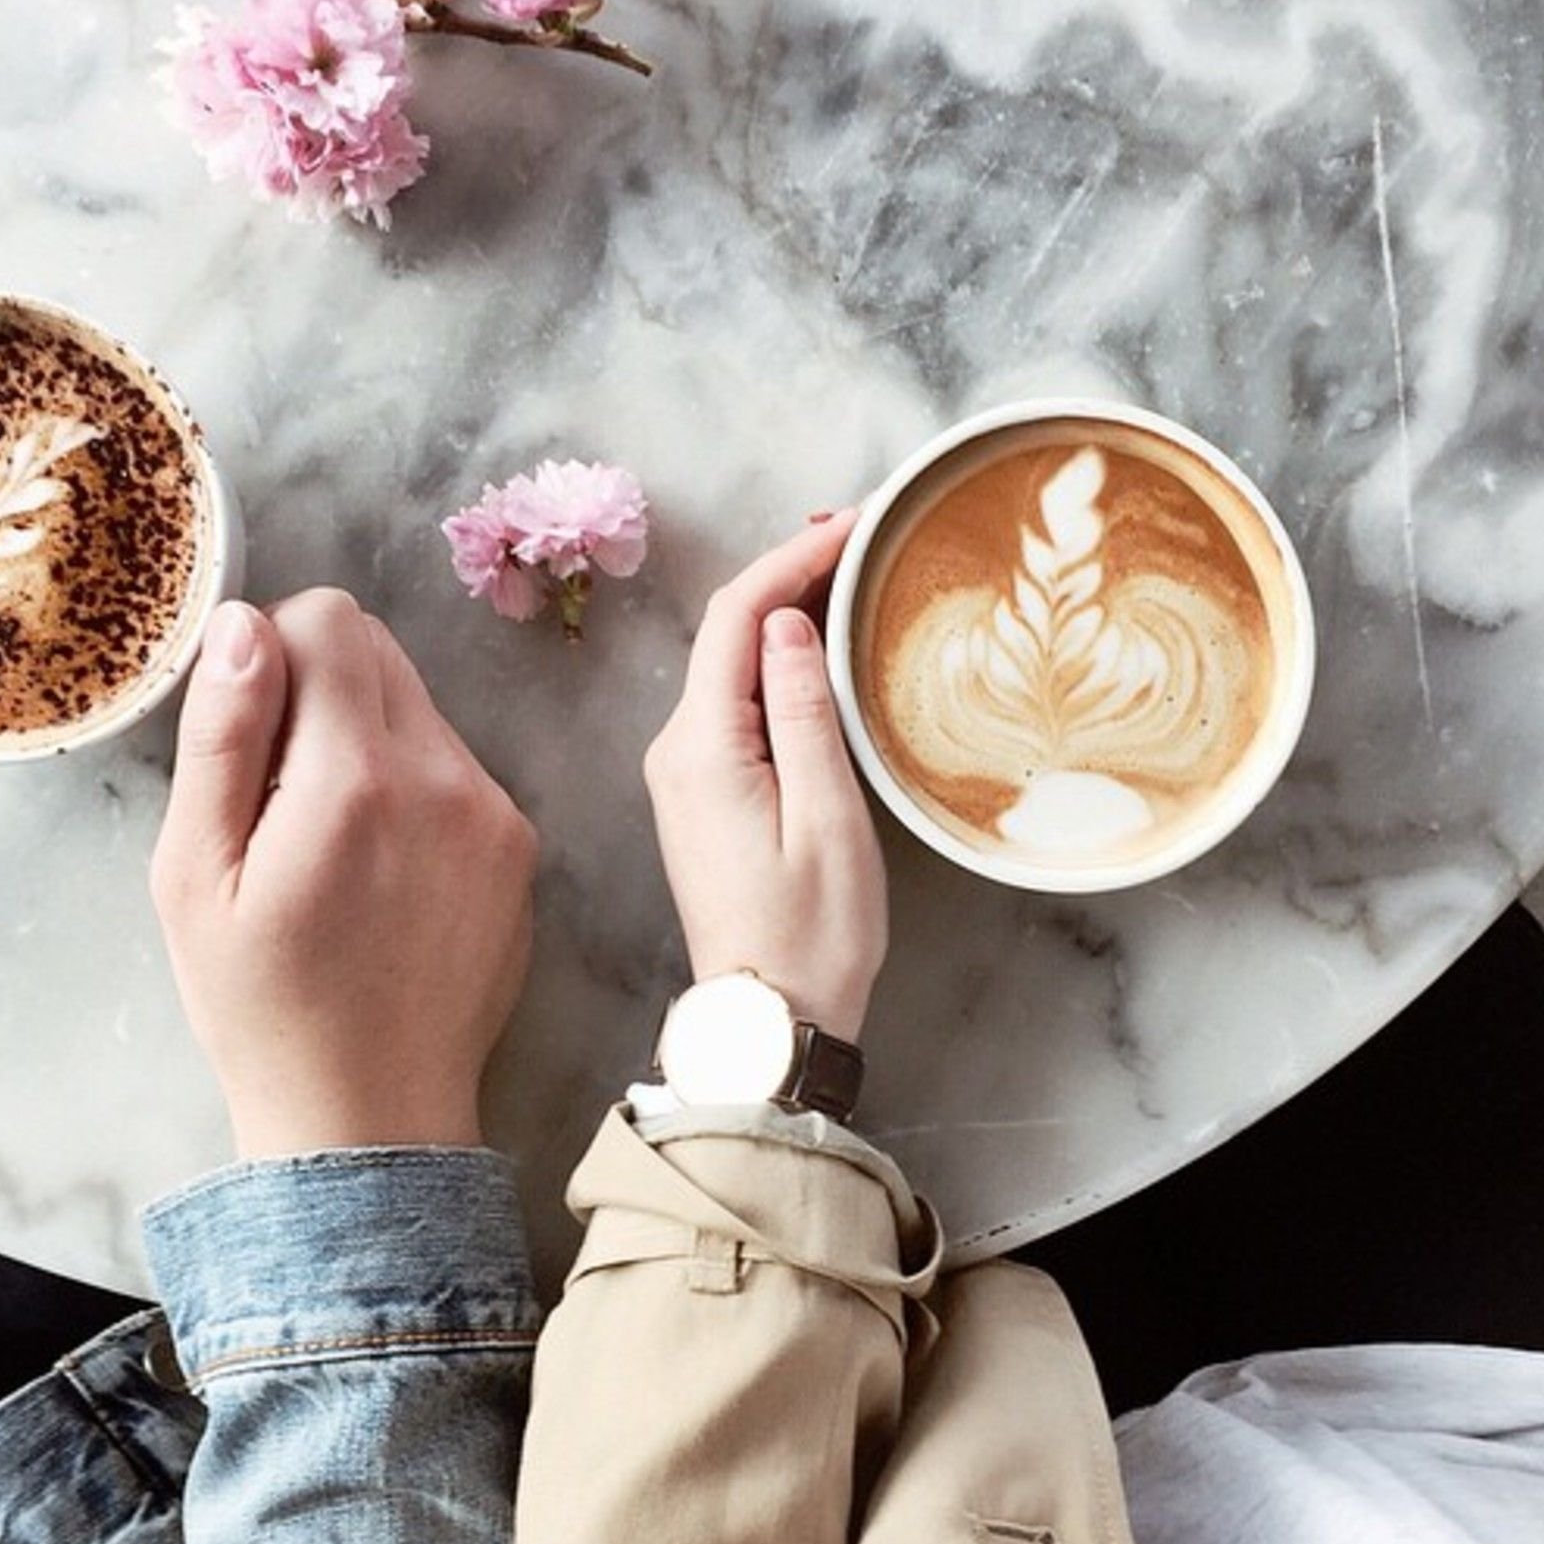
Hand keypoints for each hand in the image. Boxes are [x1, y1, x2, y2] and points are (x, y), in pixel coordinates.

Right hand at [151, 592, 537, 1158]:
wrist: (371, 1117)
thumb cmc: (260, 1006)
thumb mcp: (196, 876)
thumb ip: (223, 737)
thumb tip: (244, 623)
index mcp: (357, 779)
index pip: (330, 618)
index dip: (272, 655)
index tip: (249, 736)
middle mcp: (446, 779)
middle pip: (381, 649)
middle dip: (320, 691)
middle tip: (281, 795)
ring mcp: (496, 814)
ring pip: (420, 708)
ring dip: (367, 742)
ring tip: (331, 846)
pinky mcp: (521, 848)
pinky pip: (457, 769)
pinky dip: (412, 790)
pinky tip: (380, 875)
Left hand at [642, 512, 885, 1042]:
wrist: (767, 1022)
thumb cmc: (809, 934)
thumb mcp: (826, 817)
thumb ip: (802, 712)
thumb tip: (789, 623)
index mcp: (701, 747)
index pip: (736, 617)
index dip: (792, 558)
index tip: (855, 522)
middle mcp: (677, 750)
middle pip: (728, 632)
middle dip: (792, 574)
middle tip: (866, 536)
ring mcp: (685, 774)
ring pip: (731, 666)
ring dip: (786, 614)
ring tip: (854, 575)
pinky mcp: (703, 797)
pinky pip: (736, 706)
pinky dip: (778, 664)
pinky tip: (822, 650)